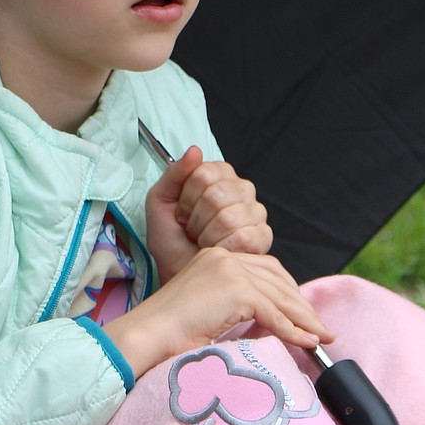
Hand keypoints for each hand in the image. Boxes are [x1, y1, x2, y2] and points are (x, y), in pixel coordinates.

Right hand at [104, 245, 332, 379]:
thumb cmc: (168, 334)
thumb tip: (272, 321)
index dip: (289, 292)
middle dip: (301, 306)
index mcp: (217, 257)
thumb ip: (236, 306)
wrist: (145, 337)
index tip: (304, 315)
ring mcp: (230, 270)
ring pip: (280, 296)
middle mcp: (225, 257)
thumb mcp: (208, 311)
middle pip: (278, 279)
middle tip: (320, 329)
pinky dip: (293, 330)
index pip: (266, 270)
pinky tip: (306, 343)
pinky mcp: (235, 290)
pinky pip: (273, 313)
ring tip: (320, 338)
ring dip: (303, 320)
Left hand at [146, 147, 271, 282]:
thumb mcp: (160, 202)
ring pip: (229, 217)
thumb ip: (174, 173)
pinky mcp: (263, 236)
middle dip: (197, 219)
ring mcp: (255, 212)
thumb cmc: (172, 240)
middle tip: (193, 229)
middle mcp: (241, 189)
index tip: (182, 212)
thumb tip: (194, 151)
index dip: (187, 197)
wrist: (180, 272)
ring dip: (208, 236)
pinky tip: (219, 250)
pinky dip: (223, 248)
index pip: (205, 173)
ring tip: (204, 240)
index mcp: (218, 175)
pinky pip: (243, 237)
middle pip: (217, 194)